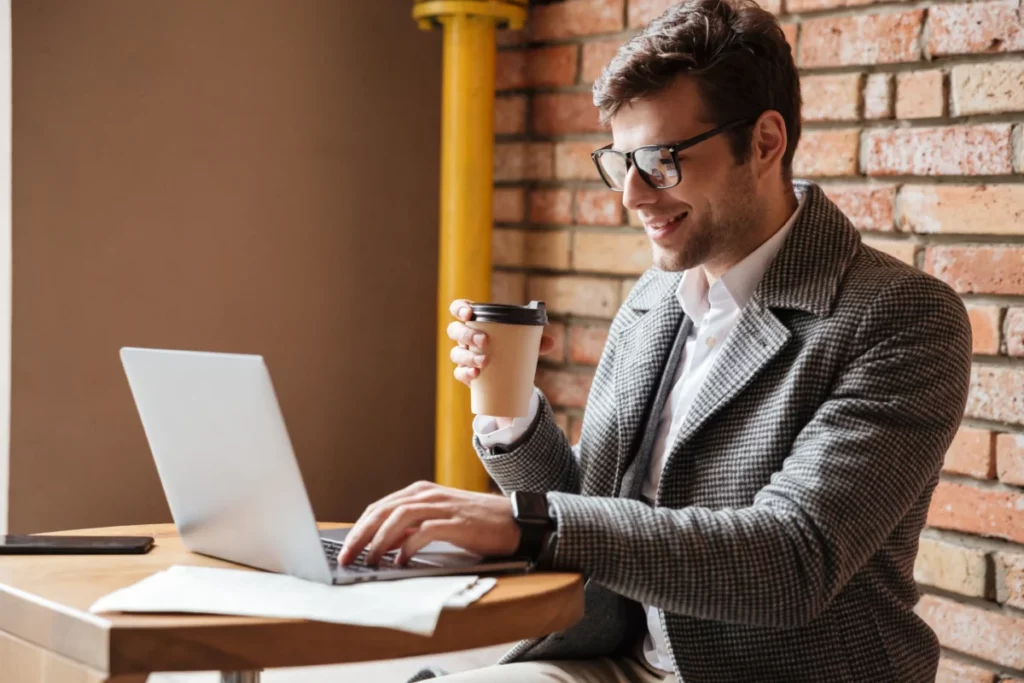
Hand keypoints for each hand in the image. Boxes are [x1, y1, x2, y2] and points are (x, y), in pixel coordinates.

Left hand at [339, 481, 520, 566]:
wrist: (513, 521)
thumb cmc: (475, 524)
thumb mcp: (438, 520)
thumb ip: (413, 528)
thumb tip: (383, 545)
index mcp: (422, 491)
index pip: (380, 507)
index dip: (360, 528)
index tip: (345, 548)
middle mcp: (429, 495)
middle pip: (384, 511)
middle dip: (362, 535)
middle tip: (347, 557)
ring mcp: (443, 507)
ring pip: (400, 517)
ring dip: (381, 541)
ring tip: (370, 561)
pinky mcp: (457, 522)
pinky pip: (425, 531)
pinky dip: (409, 546)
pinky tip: (401, 561)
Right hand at [447, 299, 555, 386]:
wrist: (507, 374)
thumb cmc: (511, 348)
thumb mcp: (523, 341)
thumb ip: (536, 340)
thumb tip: (551, 342)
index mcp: (475, 322)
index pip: (458, 309)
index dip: (459, 309)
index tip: (468, 314)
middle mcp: (464, 337)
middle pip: (455, 331)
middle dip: (467, 334)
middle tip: (484, 340)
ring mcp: (462, 355)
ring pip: (456, 353)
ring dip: (468, 356)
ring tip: (484, 361)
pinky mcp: (465, 373)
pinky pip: (459, 372)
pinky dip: (466, 373)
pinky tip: (476, 374)